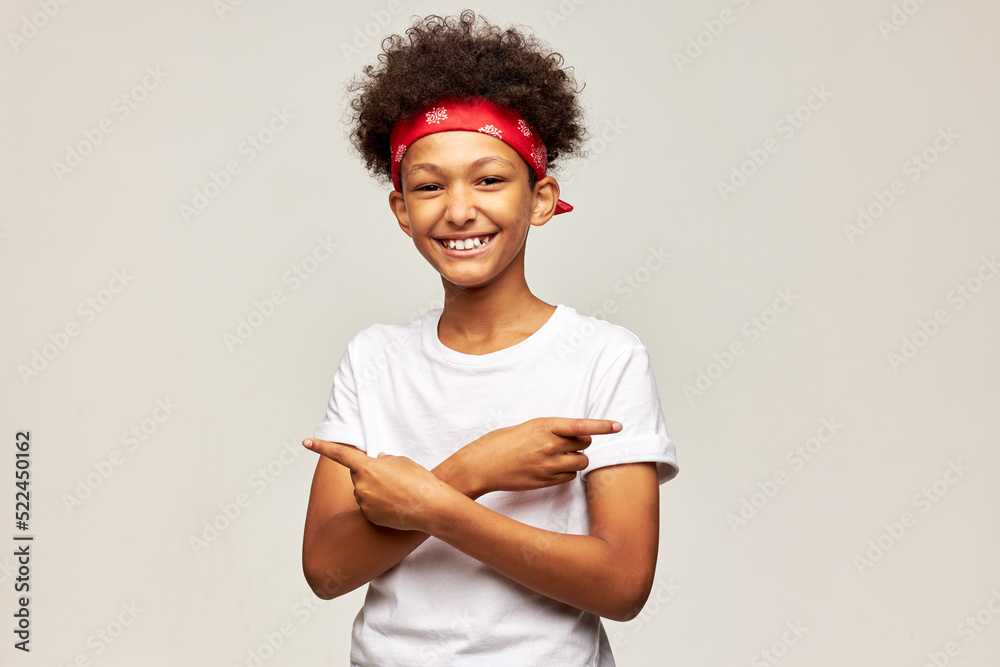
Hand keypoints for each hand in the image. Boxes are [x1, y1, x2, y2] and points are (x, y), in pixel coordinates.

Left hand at [303, 439, 453, 531]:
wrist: (430, 507)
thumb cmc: (419, 480)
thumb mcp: (402, 461)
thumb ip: (385, 459)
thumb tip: (378, 460)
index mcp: (367, 467)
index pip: (339, 454)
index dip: (321, 446)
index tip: (306, 442)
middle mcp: (361, 485)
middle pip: (357, 475)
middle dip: (369, 473)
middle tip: (392, 478)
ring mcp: (364, 503)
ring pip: (363, 491)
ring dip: (375, 489)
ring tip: (398, 492)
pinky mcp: (369, 517)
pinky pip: (369, 505)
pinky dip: (379, 504)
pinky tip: (395, 505)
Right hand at [447, 417, 621, 496]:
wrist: (481, 466)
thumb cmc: (499, 443)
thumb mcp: (525, 428)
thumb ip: (548, 430)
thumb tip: (570, 435)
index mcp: (543, 426)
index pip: (580, 425)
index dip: (602, 426)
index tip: (618, 426)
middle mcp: (549, 445)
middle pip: (584, 443)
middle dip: (580, 442)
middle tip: (565, 442)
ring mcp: (548, 465)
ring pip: (580, 461)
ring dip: (575, 458)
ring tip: (557, 456)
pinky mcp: (546, 481)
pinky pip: (570, 475)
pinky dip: (566, 471)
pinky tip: (550, 468)